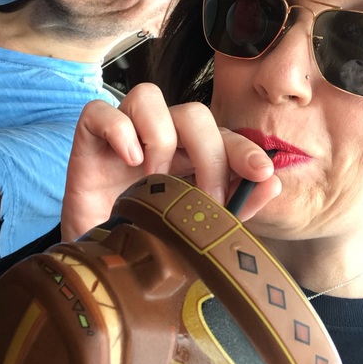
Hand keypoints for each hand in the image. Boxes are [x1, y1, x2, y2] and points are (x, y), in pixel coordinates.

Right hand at [61, 83, 279, 240]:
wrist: (97, 266)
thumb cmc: (146, 242)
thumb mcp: (193, 229)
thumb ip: (235, 207)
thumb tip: (273, 184)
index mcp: (188, 156)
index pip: (222, 136)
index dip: (244, 148)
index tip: (261, 173)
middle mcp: (159, 138)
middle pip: (193, 114)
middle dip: (208, 155)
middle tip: (206, 199)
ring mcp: (123, 135)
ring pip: (148, 97)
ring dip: (160, 139)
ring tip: (154, 181)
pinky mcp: (88, 138)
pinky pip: (100, 110)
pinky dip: (118, 130)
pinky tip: (129, 162)